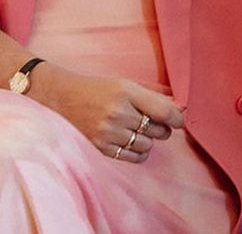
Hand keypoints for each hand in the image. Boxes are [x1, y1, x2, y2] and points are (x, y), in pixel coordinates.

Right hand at [32, 63, 183, 161]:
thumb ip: (151, 97)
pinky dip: (138, 152)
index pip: (163, 110)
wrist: (62, 99)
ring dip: (149, 140)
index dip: (177, 118)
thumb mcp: (124, 85)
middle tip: (155, 123)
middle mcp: (118, 112)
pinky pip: (133, 157)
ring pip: (147, 145)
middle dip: (162, 128)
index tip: (178, 120)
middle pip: (158, 130)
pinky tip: (132, 142)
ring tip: (138, 130)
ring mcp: (108, 132)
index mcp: (126, 91)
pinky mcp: (101, 148)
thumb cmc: (97, 90)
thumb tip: (178, 108)